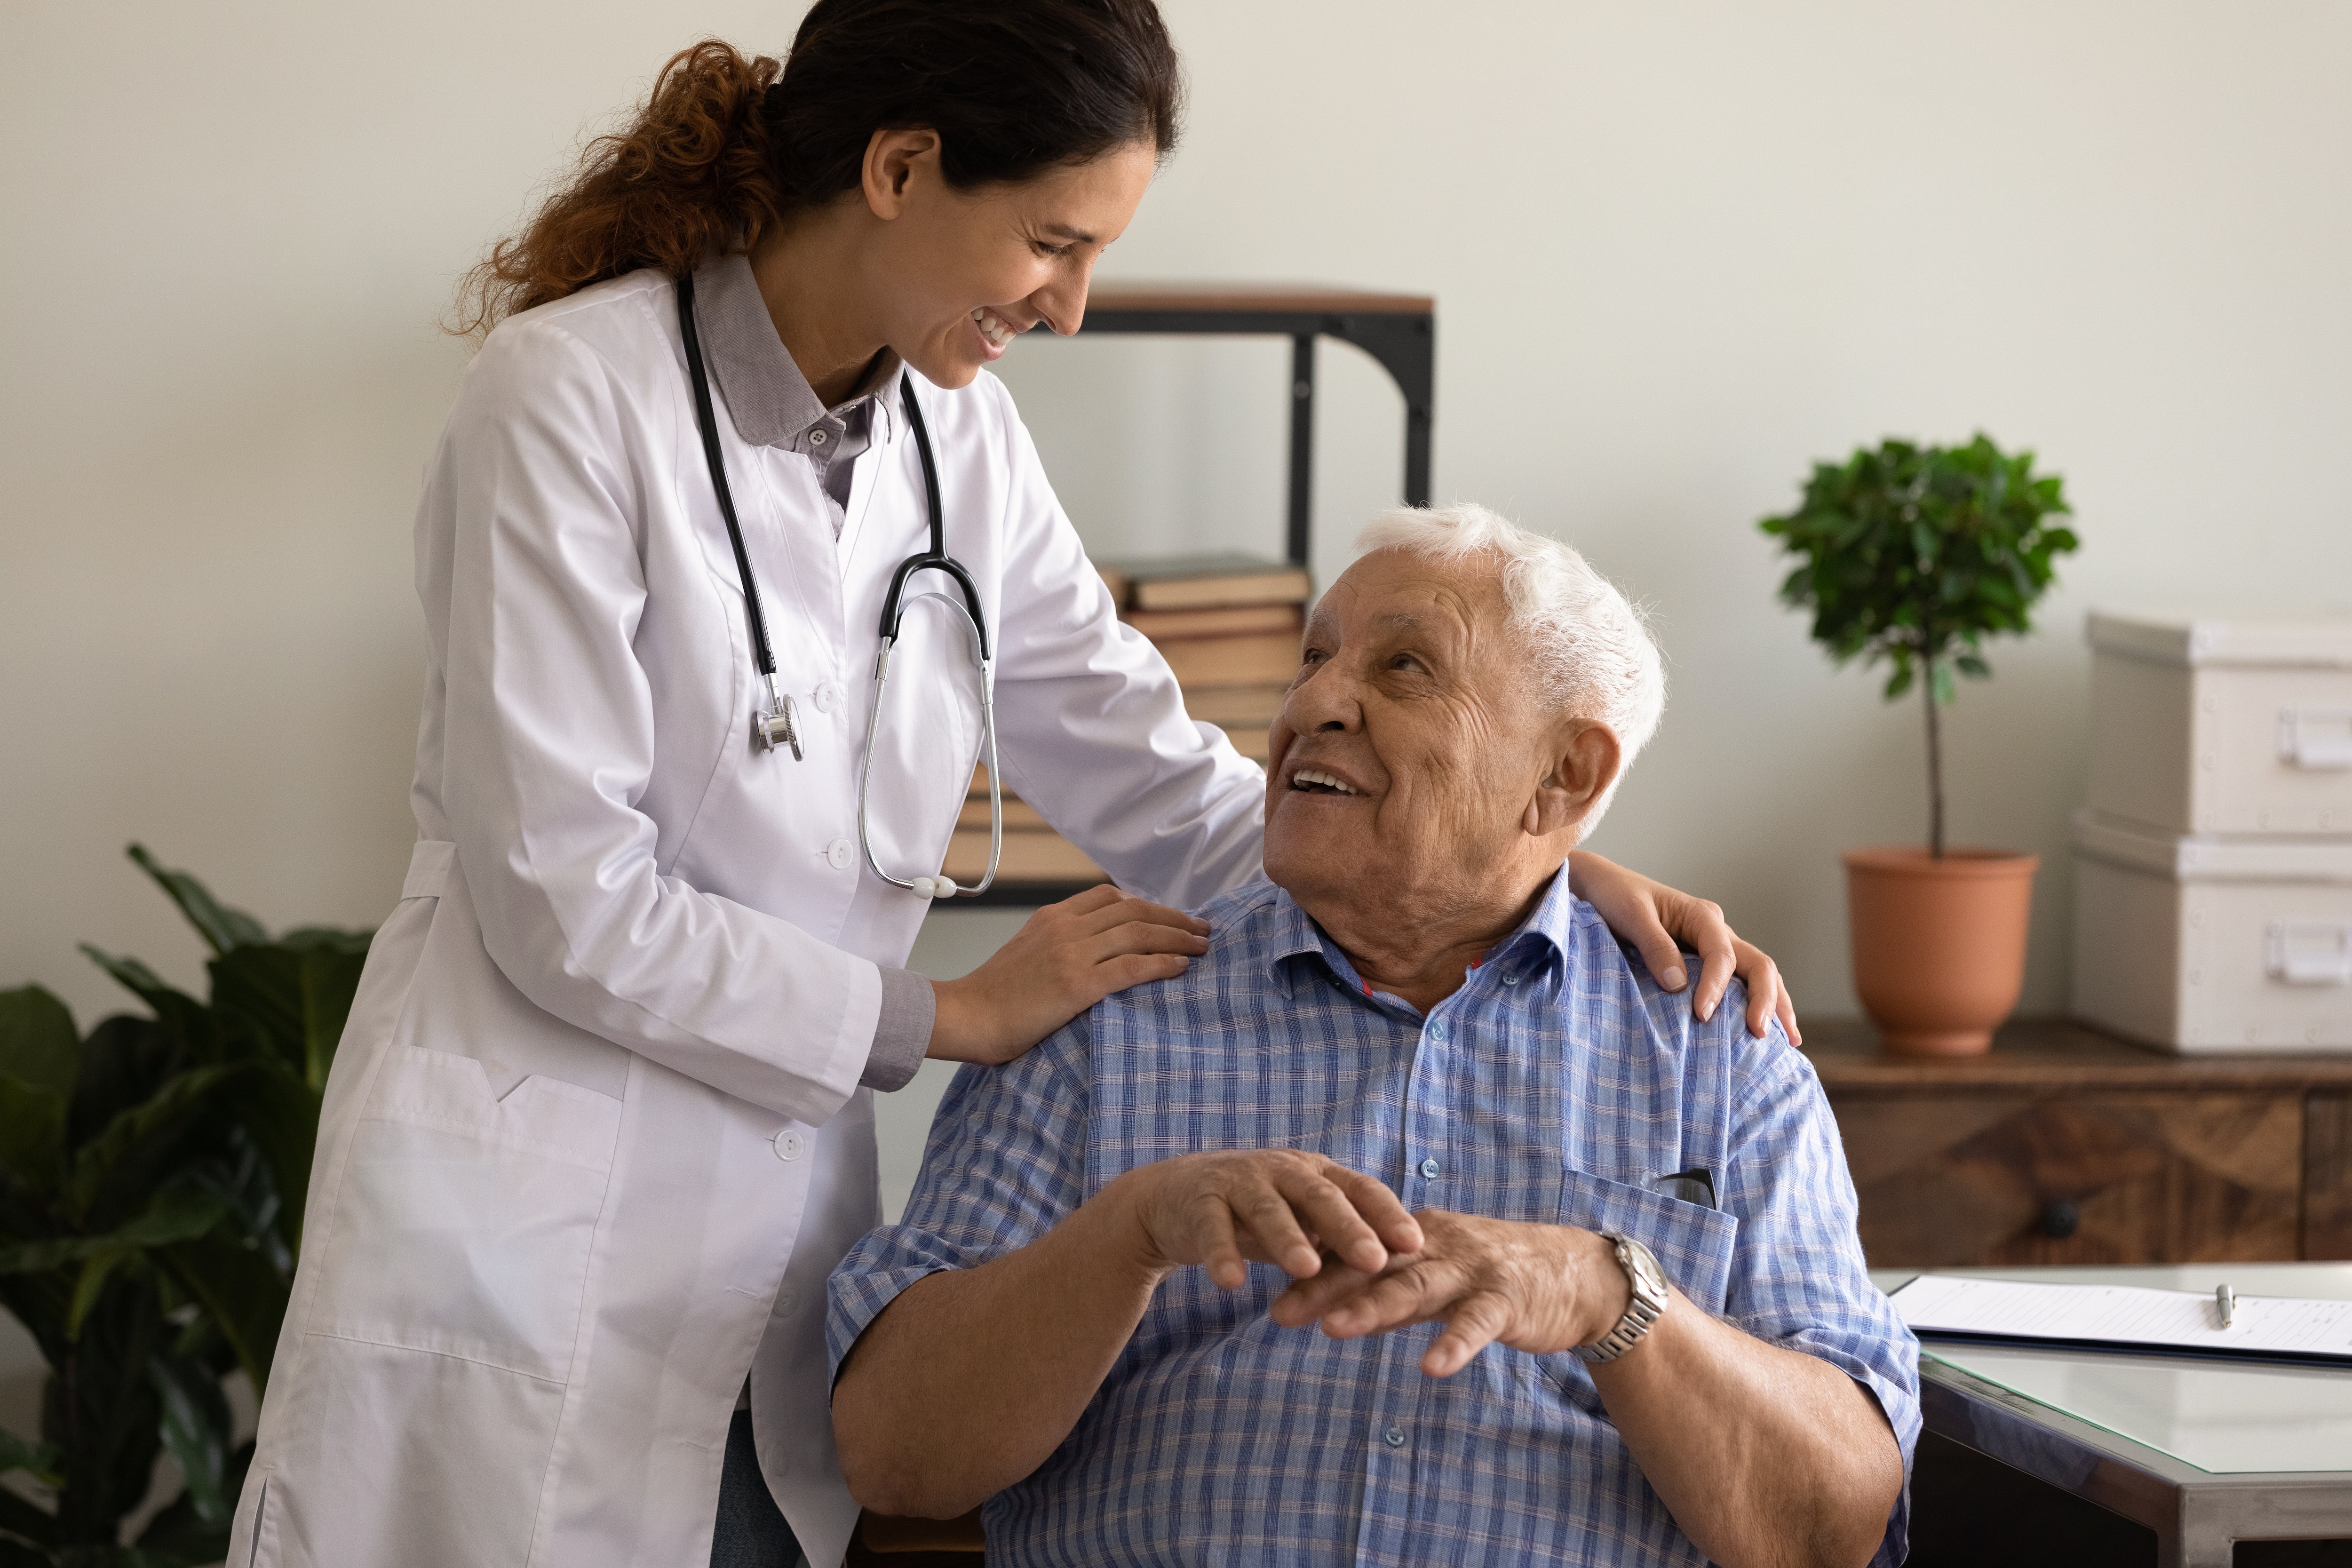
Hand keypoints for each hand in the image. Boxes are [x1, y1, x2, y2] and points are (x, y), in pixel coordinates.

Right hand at [928, 885, 1208, 1064]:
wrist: (965, 1016)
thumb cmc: (994, 997)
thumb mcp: (1025, 953)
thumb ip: (1058, 944)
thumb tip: (1094, 952)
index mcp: (1052, 917)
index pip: (1111, 897)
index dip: (1148, 905)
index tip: (1172, 918)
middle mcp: (1065, 928)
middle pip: (1134, 910)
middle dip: (1174, 919)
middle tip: (1202, 930)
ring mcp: (1072, 954)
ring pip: (1139, 933)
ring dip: (1178, 938)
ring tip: (1202, 947)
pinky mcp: (1076, 985)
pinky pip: (1131, 966)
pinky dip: (1162, 964)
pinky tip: (1181, 968)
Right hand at [1118, 1150, 1423, 1290]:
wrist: (1178, 1197)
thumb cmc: (1257, 1213)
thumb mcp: (1302, 1221)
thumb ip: (1340, 1241)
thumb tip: (1401, 1271)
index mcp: (1315, 1173)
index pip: (1359, 1188)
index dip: (1387, 1214)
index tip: (1416, 1244)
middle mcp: (1282, 1169)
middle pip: (1319, 1195)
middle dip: (1348, 1227)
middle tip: (1374, 1260)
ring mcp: (1239, 1180)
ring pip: (1267, 1208)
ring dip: (1287, 1238)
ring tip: (1306, 1268)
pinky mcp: (1200, 1199)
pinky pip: (1212, 1227)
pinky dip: (1221, 1253)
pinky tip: (1231, 1283)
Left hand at [1269, 1210, 1635, 1377]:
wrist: (1576, 1273)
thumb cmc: (1494, 1277)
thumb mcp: (1435, 1280)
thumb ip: (1388, 1291)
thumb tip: (1332, 1309)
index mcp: (1415, 1236)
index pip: (1353, 1251)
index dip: (1309, 1270)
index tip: (1265, 1290)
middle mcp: (1437, 1244)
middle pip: (1372, 1265)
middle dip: (1324, 1287)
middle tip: (1279, 1311)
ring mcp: (1472, 1269)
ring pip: (1415, 1286)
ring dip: (1374, 1309)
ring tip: (1333, 1331)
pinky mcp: (1506, 1298)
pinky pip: (1476, 1323)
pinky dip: (1454, 1344)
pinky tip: (1430, 1368)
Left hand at [1565, 852, 1799, 1043]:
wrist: (1602, 888)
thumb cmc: (1615, 897)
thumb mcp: (1631, 916)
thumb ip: (1655, 946)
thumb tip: (1679, 985)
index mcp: (1701, 916)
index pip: (1722, 955)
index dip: (1716, 987)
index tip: (1701, 1016)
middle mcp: (1716, 930)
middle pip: (1757, 964)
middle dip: (1766, 999)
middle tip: (1761, 1034)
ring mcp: (1716, 946)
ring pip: (1759, 974)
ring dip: (1776, 1004)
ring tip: (1790, 1039)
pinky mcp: (1705, 961)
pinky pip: (1740, 982)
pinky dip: (1758, 1003)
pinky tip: (1767, 1028)